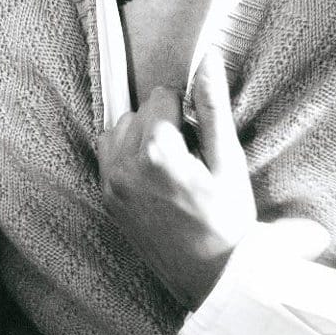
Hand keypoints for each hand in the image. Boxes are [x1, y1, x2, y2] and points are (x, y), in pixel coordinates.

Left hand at [97, 48, 256, 308]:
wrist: (211, 276)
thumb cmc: (228, 219)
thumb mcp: (229, 160)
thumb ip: (213, 106)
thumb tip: (208, 58)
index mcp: (156, 150)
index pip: (163, 95)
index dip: (189, 111)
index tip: (202, 141)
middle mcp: (124, 164)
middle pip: (140, 110)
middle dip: (165, 124)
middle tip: (190, 157)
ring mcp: (110, 183)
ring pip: (120, 129)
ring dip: (143, 136)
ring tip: (171, 165)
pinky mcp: (106, 197)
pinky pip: (109, 154)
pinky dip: (129, 155)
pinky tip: (155, 177)